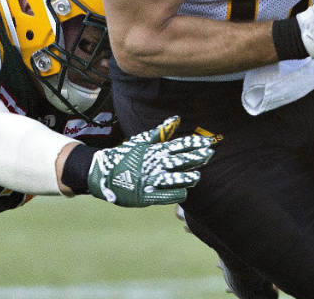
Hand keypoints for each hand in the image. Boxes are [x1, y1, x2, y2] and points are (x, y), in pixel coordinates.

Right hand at [87, 116, 212, 206]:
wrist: (103, 173)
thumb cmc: (125, 156)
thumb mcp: (142, 141)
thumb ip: (161, 132)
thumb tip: (176, 119)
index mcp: (155, 150)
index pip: (178, 145)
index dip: (193, 143)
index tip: (207, 142)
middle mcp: (154, 164)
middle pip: (178, 160)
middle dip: (195, 157)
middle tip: (210, 153)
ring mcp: (150, 180)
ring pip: (171, 178)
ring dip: (185, 177)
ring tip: (197, 176)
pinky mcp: (146, 194)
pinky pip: (163, 195)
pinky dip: (173, 193)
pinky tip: (184, 193)